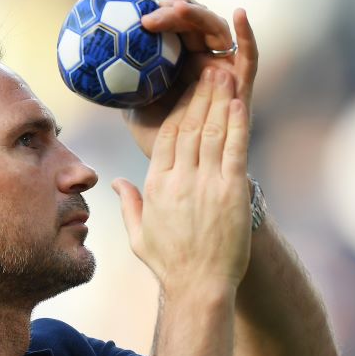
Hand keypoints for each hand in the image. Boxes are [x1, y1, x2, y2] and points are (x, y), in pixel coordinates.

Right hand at [113, 68, 252, 290]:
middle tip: (207, 68)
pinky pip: (234, 149)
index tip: (185, 90)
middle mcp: (179, 179)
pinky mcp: (232, 191)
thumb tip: (115, 183)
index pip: (166, 137)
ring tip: (224, 74)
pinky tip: (239, 102)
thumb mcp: (139, 235)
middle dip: (199, 94)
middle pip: (189, 126)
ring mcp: (206, 184)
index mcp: (157, 186)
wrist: (199, 287)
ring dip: (218, 100)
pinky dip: (237, 123)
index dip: (177, 109)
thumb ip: (129, 204)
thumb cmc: (170, 265)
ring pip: (211, 131)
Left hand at [124, 0, 258, 158]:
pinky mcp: (242, 83)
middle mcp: (201, 60)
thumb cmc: (159, 140)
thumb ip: (120, 88)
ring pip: (216, 30)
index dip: (157, 14)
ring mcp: (222, 69)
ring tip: (177, 9)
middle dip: (173, 11)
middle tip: (149, 16)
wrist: (182, 170)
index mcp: (178, 62)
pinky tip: (240, 13)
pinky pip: (249, 57)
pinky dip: (247, 34)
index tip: (132, 16)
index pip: (172, 26)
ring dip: (197, 16)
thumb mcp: (135, 111)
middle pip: (193, 22)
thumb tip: (89, 71)